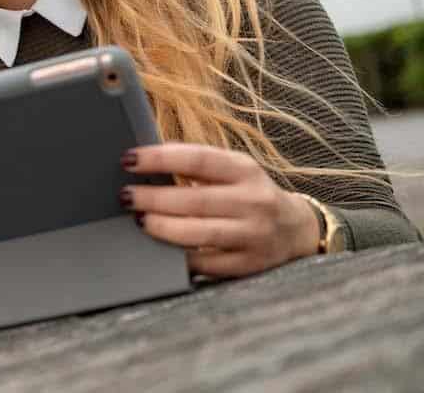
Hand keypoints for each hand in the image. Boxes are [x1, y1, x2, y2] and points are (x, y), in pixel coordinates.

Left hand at [121, 143, 321, 278]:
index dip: (159, 158)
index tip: (129, 159)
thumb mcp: (233, 169)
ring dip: (162, 227)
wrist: (297, 230)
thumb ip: (196, 164)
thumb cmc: (248, 193)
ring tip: (139, 220)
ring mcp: (254, 235)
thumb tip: (144, 160)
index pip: (197, 159)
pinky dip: (179, 257)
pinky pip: (206, 263)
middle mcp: (253, 201)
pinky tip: (160, 249)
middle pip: (195, 200)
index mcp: (245, 170)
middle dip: (153, 198)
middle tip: (126, 196)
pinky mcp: (249, 265)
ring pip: (200, 233)